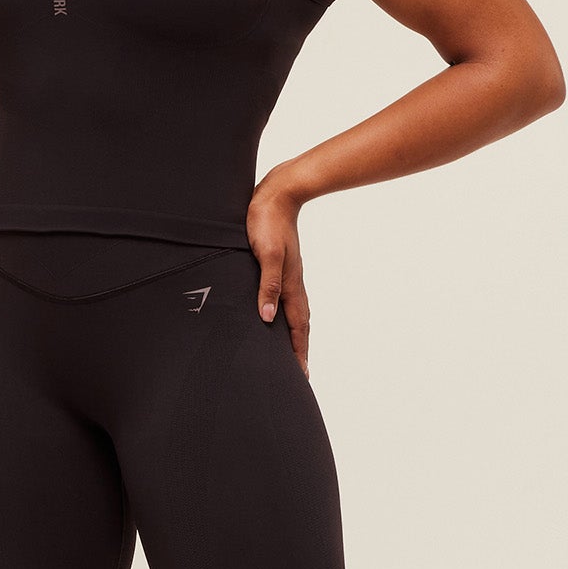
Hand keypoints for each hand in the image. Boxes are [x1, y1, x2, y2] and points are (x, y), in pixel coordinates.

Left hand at [246, 173, 311, 376]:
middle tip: (299, 373)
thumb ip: (267, 284)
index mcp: (290, 284)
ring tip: (291, 351)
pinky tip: (275, 315)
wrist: (277, 193)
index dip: (298, 351)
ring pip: (293, 312)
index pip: (297, 326)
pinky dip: (283, 314)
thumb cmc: (267, 221)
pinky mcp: (278, 266)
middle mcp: (291, 283)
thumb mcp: (266, 253)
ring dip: (293, 334)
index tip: (301, 374)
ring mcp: (287, 275)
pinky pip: (284, 298)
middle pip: (299, 324)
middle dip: (299, 349)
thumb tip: (266, 317)